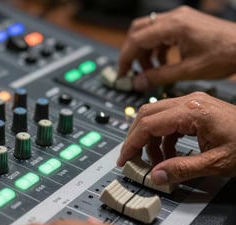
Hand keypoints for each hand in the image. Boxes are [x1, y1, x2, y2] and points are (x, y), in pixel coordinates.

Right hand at [117, 92, 235, 183]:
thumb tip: (155, 176)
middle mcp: (189, 102)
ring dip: (148, 138)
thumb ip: (181, 170)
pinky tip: (168, 153)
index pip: (148, 124)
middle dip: (135, 138)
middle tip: (132, 158)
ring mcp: (192, 103)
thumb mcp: (216, 163)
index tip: (124, 159)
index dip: (132, 143)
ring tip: (154, 160)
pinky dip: (162, 137)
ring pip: (155, 115)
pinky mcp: (196, 109)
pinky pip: (168, 120)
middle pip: (146, 114)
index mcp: (192, 111)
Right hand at [118, 5, 235, 90]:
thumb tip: (139, 83)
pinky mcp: (184, 23)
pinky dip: (156, 48)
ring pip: (148, 31)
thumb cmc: (225, 54)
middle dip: (131, 52)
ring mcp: (180, 18)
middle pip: (138, 31)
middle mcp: (175, 18)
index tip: (123, 73)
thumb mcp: (188, 71)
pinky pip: (161, 33)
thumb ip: (159, 77)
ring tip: (150, 70)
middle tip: (130, 71)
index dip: (126, 58)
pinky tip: (163, 63)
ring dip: (144, 51)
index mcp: (174, 26)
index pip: (136, 39)